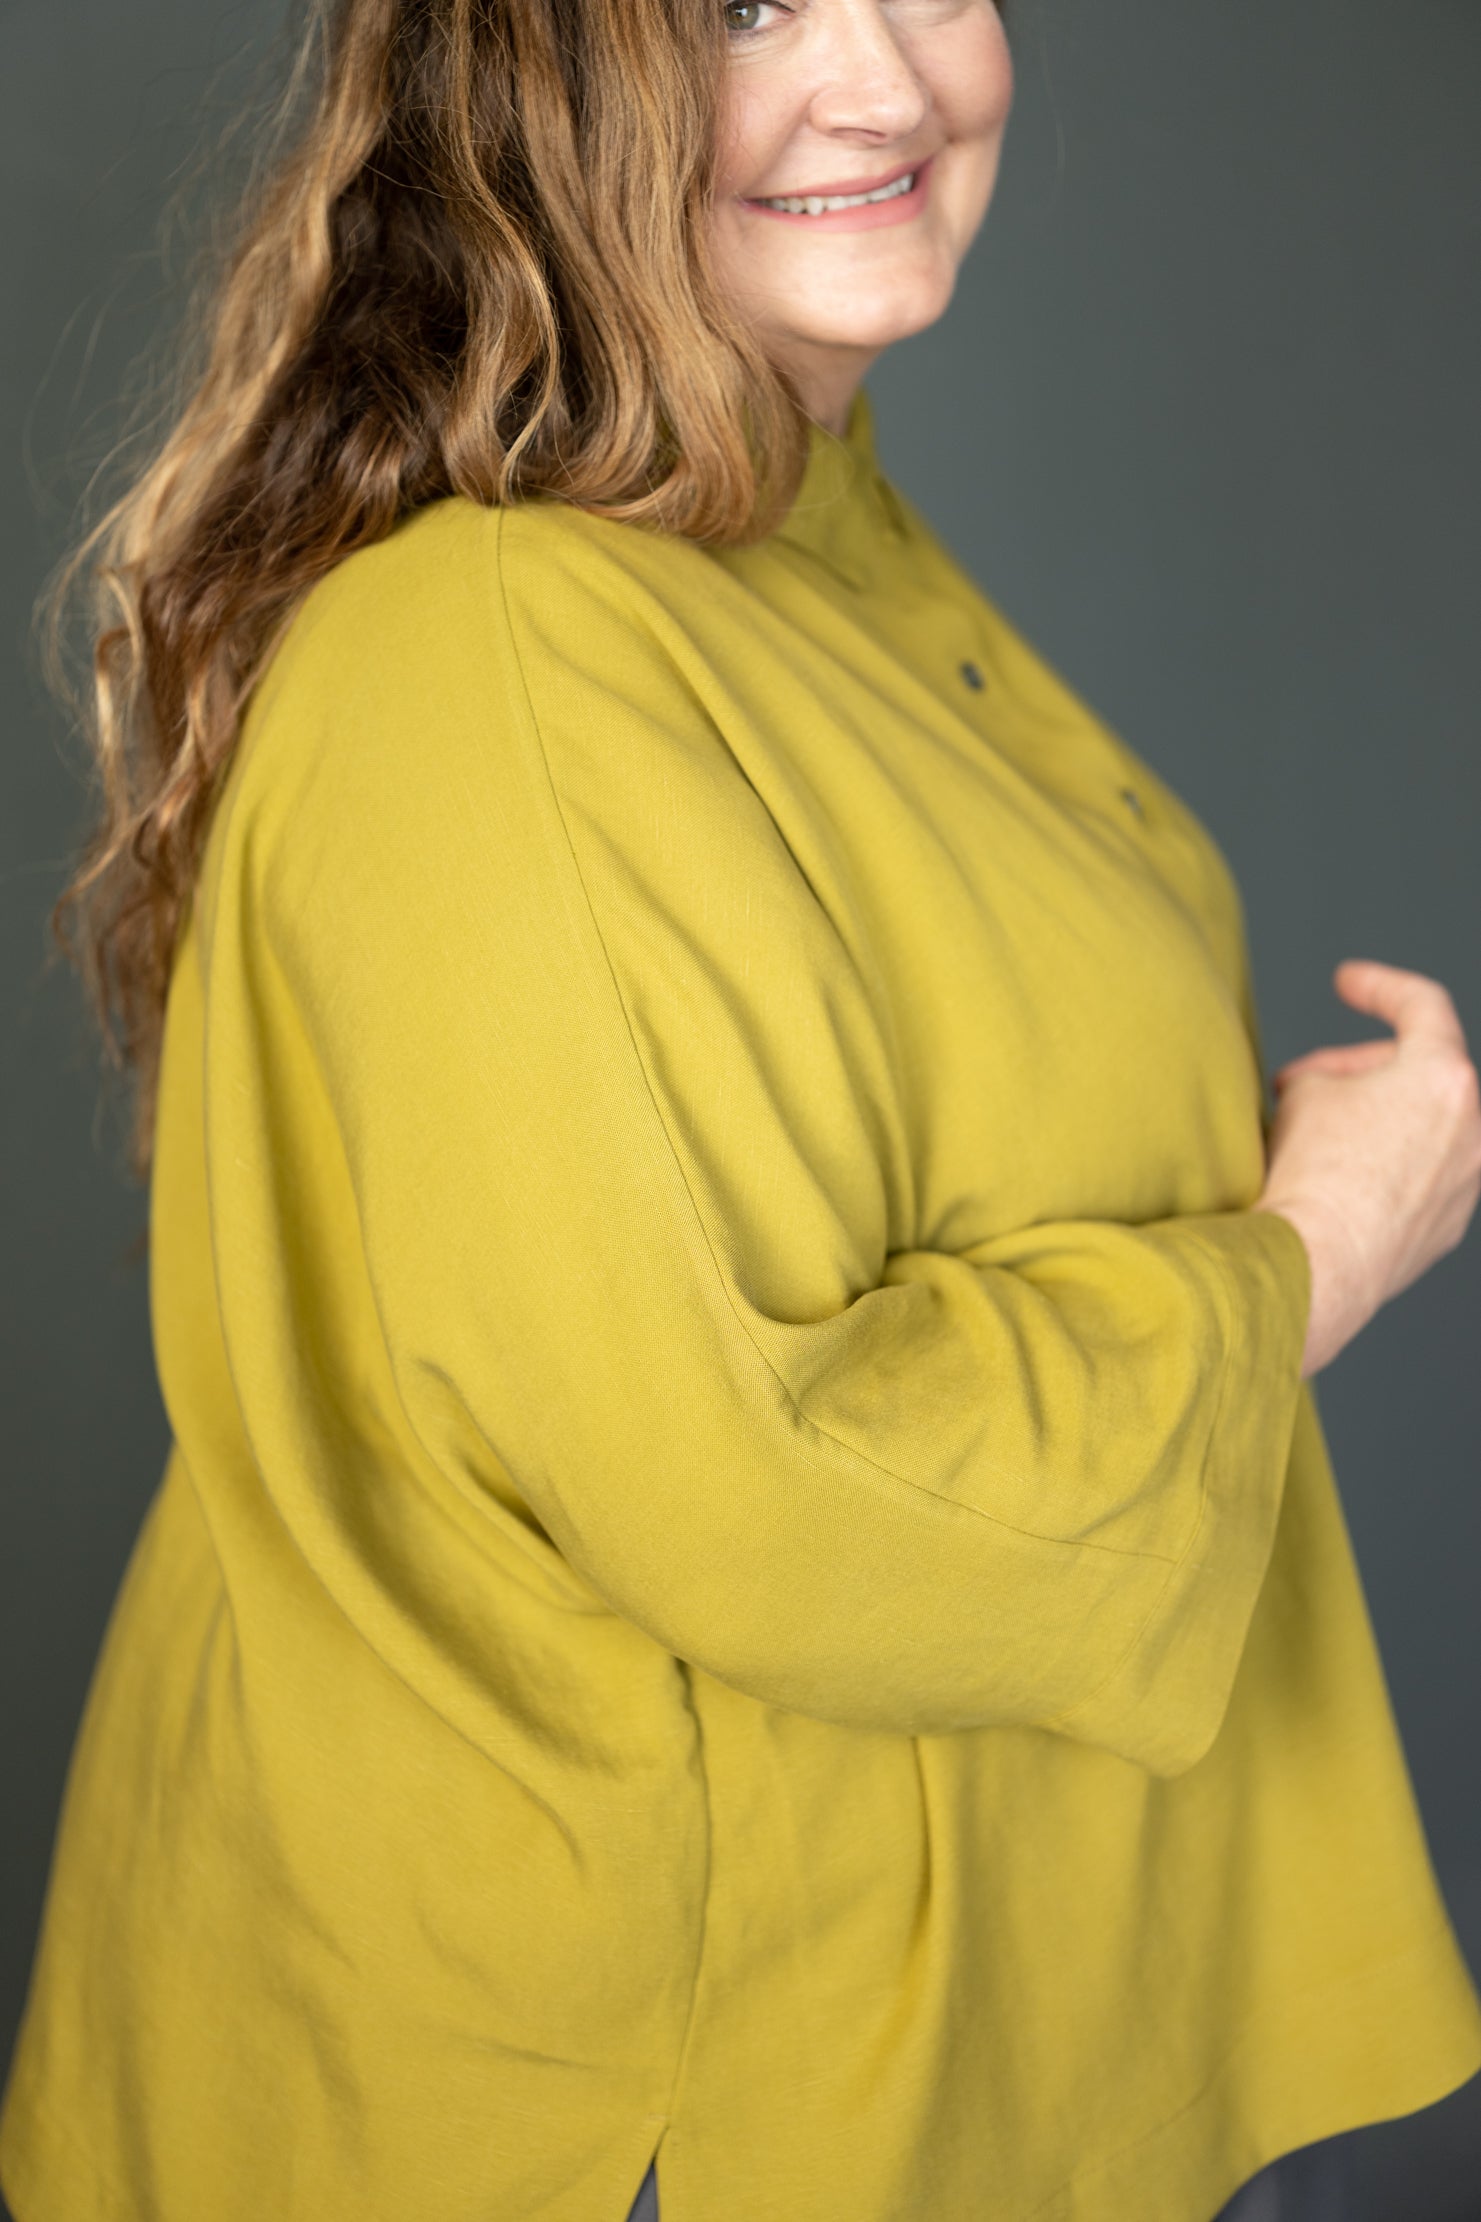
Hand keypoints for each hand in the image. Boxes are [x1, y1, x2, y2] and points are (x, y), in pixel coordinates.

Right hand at [1251, 959, 1480, 1377]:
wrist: (1316, 1265)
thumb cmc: (1312, 1175)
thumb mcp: (1305, 1093)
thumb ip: (1330, 1074)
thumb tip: (1331, 1091)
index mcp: (1445, 1078)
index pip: (1421, 1005)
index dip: (1377, 985)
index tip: (1346, 982)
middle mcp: (1476, 1130)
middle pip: (1418, 1071)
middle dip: (1356, 1069)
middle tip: (1299, 1082)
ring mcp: (1468, 1183)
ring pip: (1422, 1128)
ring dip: (1372, 1119)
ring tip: (1314, 1135)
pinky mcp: (1448, 1228)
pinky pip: (1418, 1177)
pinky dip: (1383, 1167)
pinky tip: (1334, 1183)